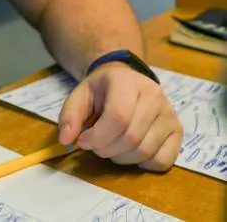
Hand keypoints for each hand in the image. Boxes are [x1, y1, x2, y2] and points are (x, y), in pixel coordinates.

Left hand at [58, 63, 182, 171]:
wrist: (125, 80)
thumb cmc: (102, 90)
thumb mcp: (80, 94)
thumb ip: (70, 115)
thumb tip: (66, 140)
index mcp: (127, 82)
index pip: (118, 116)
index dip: (98, 136)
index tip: (83, 141)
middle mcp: (154, 96)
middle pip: (131, 137)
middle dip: (106, 149)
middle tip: (95, 145)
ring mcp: (170, 114)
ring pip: (145, 151)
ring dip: (121, 158)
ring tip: (110, 145)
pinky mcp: (178, 131)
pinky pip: (162, 161)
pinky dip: (142, 164)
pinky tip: (130, 151)